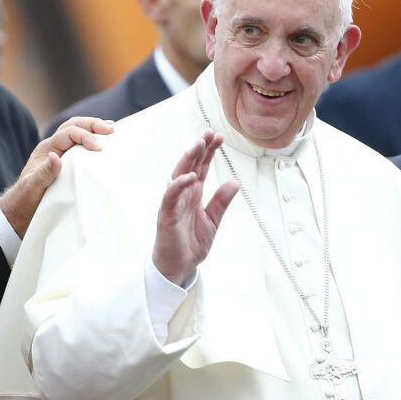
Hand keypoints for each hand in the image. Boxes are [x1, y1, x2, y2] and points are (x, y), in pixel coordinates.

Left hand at [0, 116, 114, 237]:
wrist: (22, 207)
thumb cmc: (26, 198)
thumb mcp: (33, 187)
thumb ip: (45, 172)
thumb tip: (55, 156)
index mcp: (46, 148)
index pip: (68, 133)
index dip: (85, 136)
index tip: (99, 148)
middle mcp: (54, 146)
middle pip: (74, 124)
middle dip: (93, 124)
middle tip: (111, 129)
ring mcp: (61, 151)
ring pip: (78, 129)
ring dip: (94, 128)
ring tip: (112, 129)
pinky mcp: (68, 159)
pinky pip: (81, 142)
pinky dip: (95, 137)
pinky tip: (107, 140)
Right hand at [152, 130, 238, 285]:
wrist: (179, 266)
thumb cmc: (191, 243)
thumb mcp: (213, 220)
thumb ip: (221, 201)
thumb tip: (234, 181)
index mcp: (194, 194)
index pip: (202, 168)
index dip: (209, 152)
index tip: (218, 137)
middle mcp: (183, 195)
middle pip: (190, 166)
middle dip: (199, 149)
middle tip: (208, 133)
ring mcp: (173, 203)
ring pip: (178, 175)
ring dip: (188, 160)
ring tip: (198, 145)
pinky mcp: (166, 215)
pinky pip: (171, 196)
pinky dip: (179, 185)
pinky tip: (190, 176)